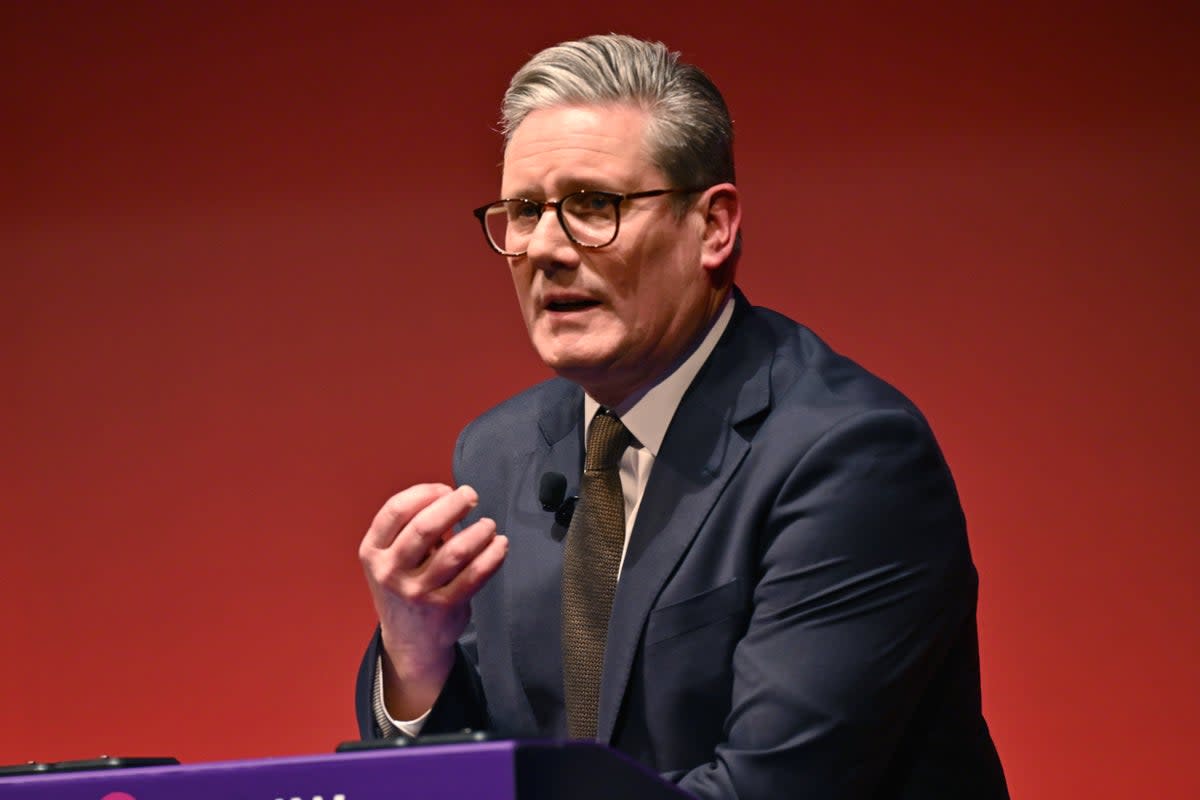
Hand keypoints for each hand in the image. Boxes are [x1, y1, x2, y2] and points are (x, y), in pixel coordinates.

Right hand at [359, 483, 507, 718]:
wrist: (409, 640)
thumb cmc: (404, 584)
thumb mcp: (389, 557)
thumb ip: (409, 528)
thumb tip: (450, 497)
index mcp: (372, 552)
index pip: (396, 510)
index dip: (424, 493)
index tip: (444, 489)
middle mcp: (390, 572)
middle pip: (424, 528)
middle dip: (453, 505)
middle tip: (471, 496)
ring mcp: (417, 591)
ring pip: (455, 552)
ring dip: (478, 532)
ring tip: (488, 525)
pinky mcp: (444, 607)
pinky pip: (474, 576)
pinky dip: (492, 556)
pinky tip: (500, 545)